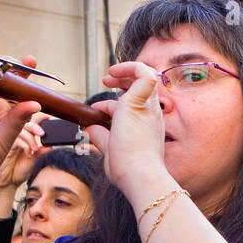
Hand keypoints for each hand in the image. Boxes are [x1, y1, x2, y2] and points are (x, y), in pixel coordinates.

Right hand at [0, 119, 46, 190]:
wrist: (7, 182)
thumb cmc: (19, 171)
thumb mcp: (35, 161)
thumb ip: (41, 153)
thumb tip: (50, 146)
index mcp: (26, 139)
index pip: (33, 126)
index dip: (40, 120)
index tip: (47, 118)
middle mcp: (17, 138)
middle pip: (26, 124)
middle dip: (35, 127)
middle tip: (42, 134)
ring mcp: (9, 140)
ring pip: (20, 130)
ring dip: (30, 138)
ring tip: (34, 149)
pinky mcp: (3, 146)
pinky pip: (14, 139)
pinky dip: (24, 145)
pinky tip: (28, 153)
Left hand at [85, 63, 167, 192]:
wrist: (139, 174)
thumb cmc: (130, 170)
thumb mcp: (110, 150)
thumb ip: (102, 137)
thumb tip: (90, 128)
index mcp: (146, 126)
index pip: (133, 106)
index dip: (112, 104)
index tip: (97, 110)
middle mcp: (151, 114)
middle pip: (144, 86)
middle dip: (125, 79)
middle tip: (107, 81)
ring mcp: (148, 107)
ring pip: (146, 76)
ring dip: (126, 71)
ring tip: (109, 73)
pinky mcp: (139, 102)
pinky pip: (144, 73)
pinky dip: (130, 67)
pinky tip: (114, 71)